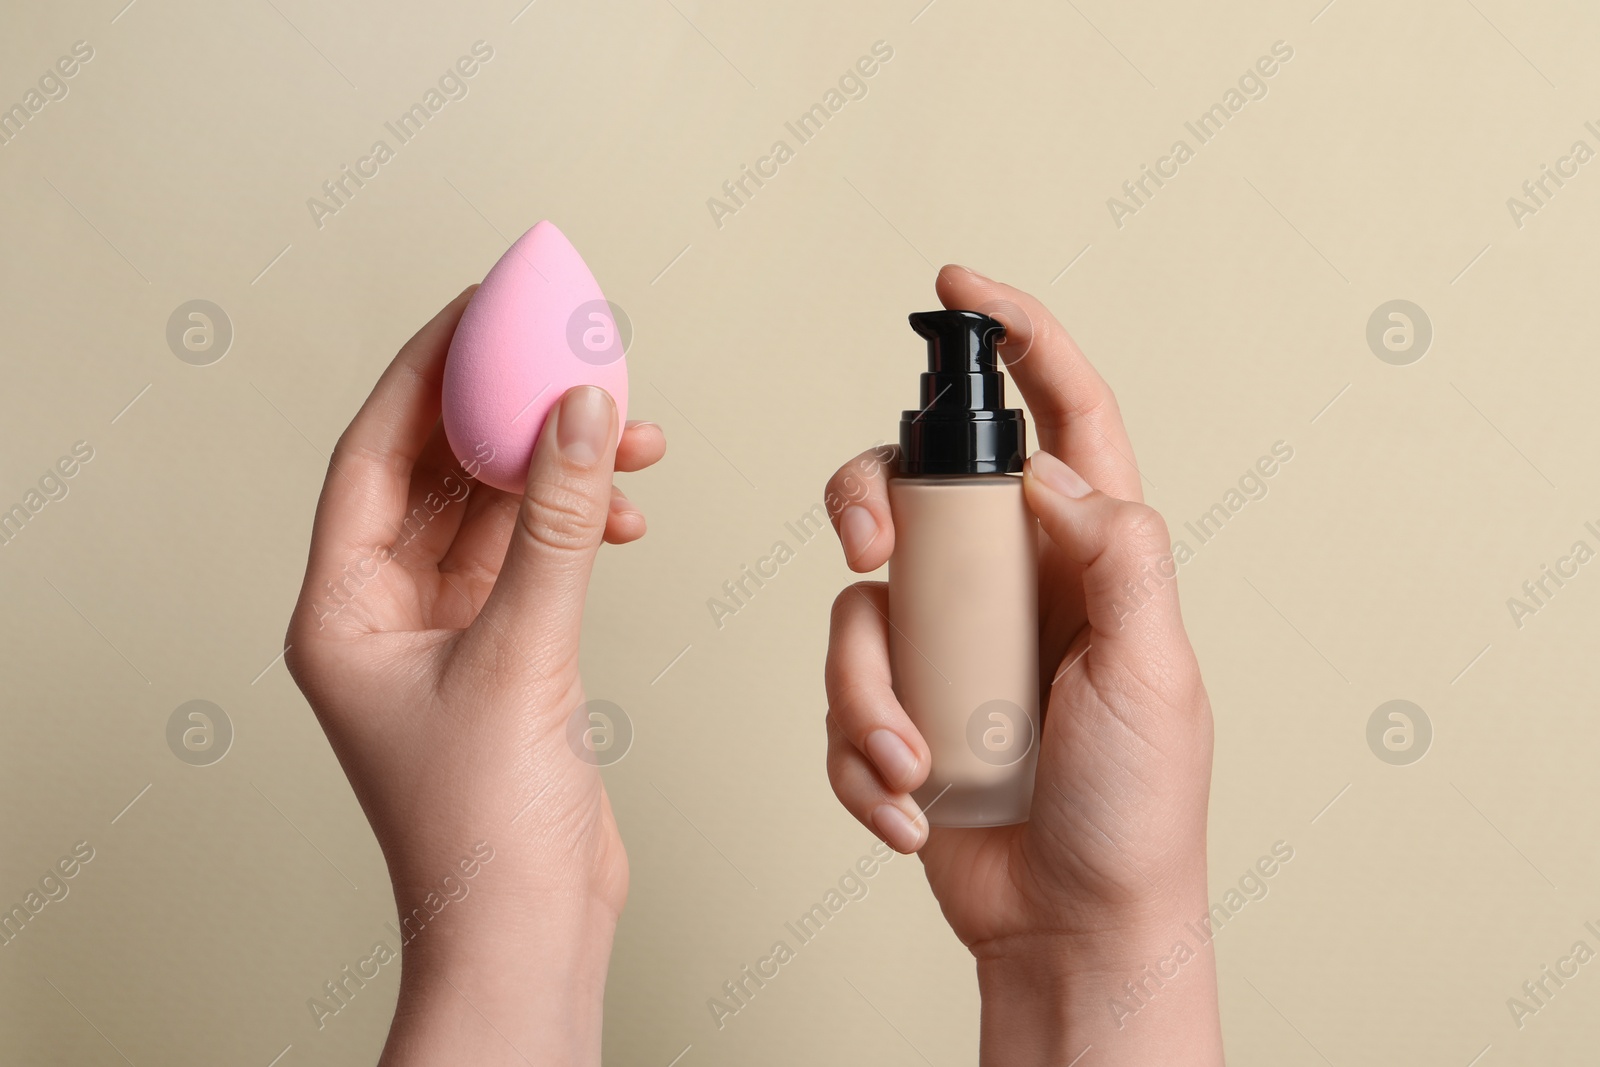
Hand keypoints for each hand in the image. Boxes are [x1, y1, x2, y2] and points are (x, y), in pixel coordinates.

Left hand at [284, 287, 665, 1065]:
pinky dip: (581, 525)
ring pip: (497, 512)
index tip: (481, 306)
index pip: (376, 452)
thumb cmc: (485, 831)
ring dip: (558, 467)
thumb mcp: (523, 654)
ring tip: (626, 431)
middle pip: (439, 470)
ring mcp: (444, 633)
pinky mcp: (504, 654)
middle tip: (566, 348)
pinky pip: (535, 556)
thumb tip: (582, 411)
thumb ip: (560, 526)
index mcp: (342, 610)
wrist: (527, 927)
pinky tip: (626, 510)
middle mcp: (383, 613)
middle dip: (507, 410)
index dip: (426, 369)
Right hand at [823, 267, 1221, 1064]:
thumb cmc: (1134, 810)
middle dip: (869, 498)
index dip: (1018, 338)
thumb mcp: (1155, 673)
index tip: (960, 286)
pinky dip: (860, 756)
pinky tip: (910, 805)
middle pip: (914, 485)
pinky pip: (840, 697)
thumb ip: (1121, 553)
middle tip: (868, 543)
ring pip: (857, 603)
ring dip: (869, 691)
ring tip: (916, 762)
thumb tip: (1052, 471)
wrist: (1070, 923)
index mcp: (1089, 555)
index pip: (1062, 418)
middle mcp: (1010, 582)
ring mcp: (947, 644)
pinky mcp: (897, 705)